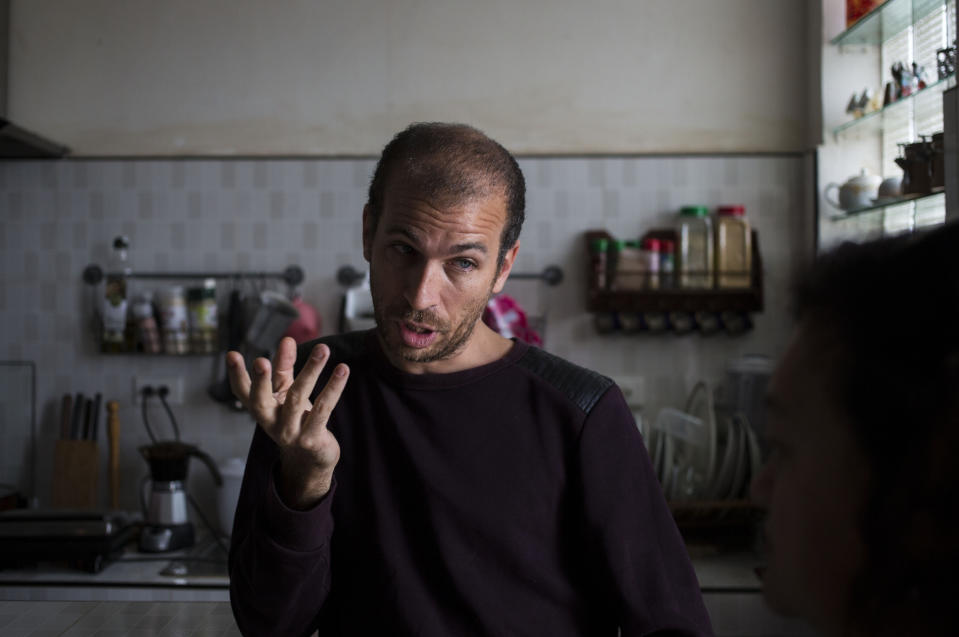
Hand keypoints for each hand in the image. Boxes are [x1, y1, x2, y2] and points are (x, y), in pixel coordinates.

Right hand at [226, 337, 349, 507]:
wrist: (311, 459)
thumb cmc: (296, 418)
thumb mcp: (287, 392)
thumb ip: (285, 367)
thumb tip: (287, 339)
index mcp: (262, 409)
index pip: (243, 393)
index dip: (236, 375)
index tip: (231, 354)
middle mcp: (271, 422)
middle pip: (260, 402)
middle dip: (260, 382)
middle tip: (261, 361)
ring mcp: (290, 433)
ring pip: (297, 399)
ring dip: (310, 371)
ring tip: (322, 348)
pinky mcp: (311, 439)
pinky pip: (323, 409)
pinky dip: (333, 388)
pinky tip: (342, 369)